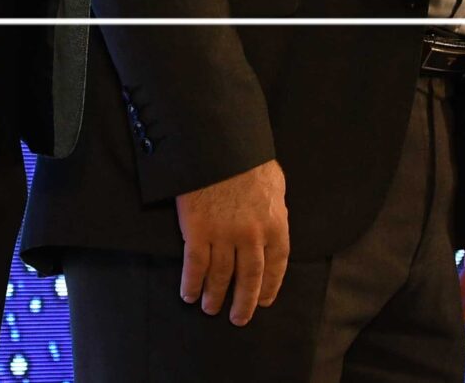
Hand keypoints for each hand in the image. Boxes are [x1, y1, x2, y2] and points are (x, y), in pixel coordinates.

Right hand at [174, 159, 289, 324]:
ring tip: (210, 308)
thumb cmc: (247, 159)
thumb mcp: (275, 184)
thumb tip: (274, 225)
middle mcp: (252, 236)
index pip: (276, 265)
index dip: (270, 287)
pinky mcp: (197, 232)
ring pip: (221, 276)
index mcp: (275, 223)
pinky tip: (188, 294)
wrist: (218, 145)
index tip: (263, 301)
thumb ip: (275, 209)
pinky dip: (191, 283)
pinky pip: (195, 266)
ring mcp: (224, 236)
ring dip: (214, 296)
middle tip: (238, 319)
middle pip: (249, 278)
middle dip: (243, 302)